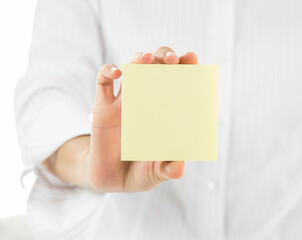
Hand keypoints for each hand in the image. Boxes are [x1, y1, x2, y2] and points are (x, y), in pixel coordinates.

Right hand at [89, 47, 197, 191]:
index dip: (186, 67)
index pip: (178, 81)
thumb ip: (167, 169)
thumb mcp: (156, 172)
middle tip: (172, 59)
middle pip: (155, 67)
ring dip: (139, 58)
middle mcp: (147, 100)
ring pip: (132, 68)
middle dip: (164, 56)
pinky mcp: (103, 107)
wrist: (112, 179)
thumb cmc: (141, 171)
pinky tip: (116, 72)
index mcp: (165, 111)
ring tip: (147, 58)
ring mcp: (125, 101)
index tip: (192, 58)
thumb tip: (178, 168)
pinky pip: (103, 81)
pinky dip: (108, 71)